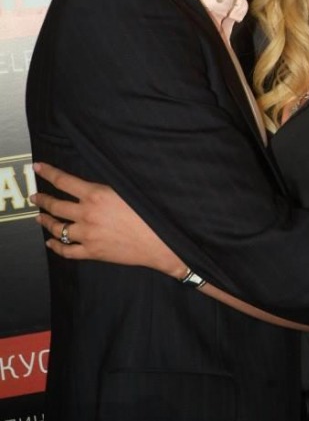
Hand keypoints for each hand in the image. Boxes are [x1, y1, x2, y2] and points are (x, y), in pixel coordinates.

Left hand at [30, 162, 186, 278]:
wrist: (160, 242)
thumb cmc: (149, 213)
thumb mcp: (129, 190)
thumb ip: (107, 187)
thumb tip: (96, 181)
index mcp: (96, 195)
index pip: (64, 181)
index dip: (48, 173)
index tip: (38, 168)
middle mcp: (87, 214)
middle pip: (56, 205)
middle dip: (42, 200)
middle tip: (36, 197)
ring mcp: (88, 235)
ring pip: (58, 229)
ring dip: (45, 222)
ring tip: (40, 218)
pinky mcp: (92, 252)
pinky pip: (67, 251)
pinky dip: (56, 246)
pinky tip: (51, 243)